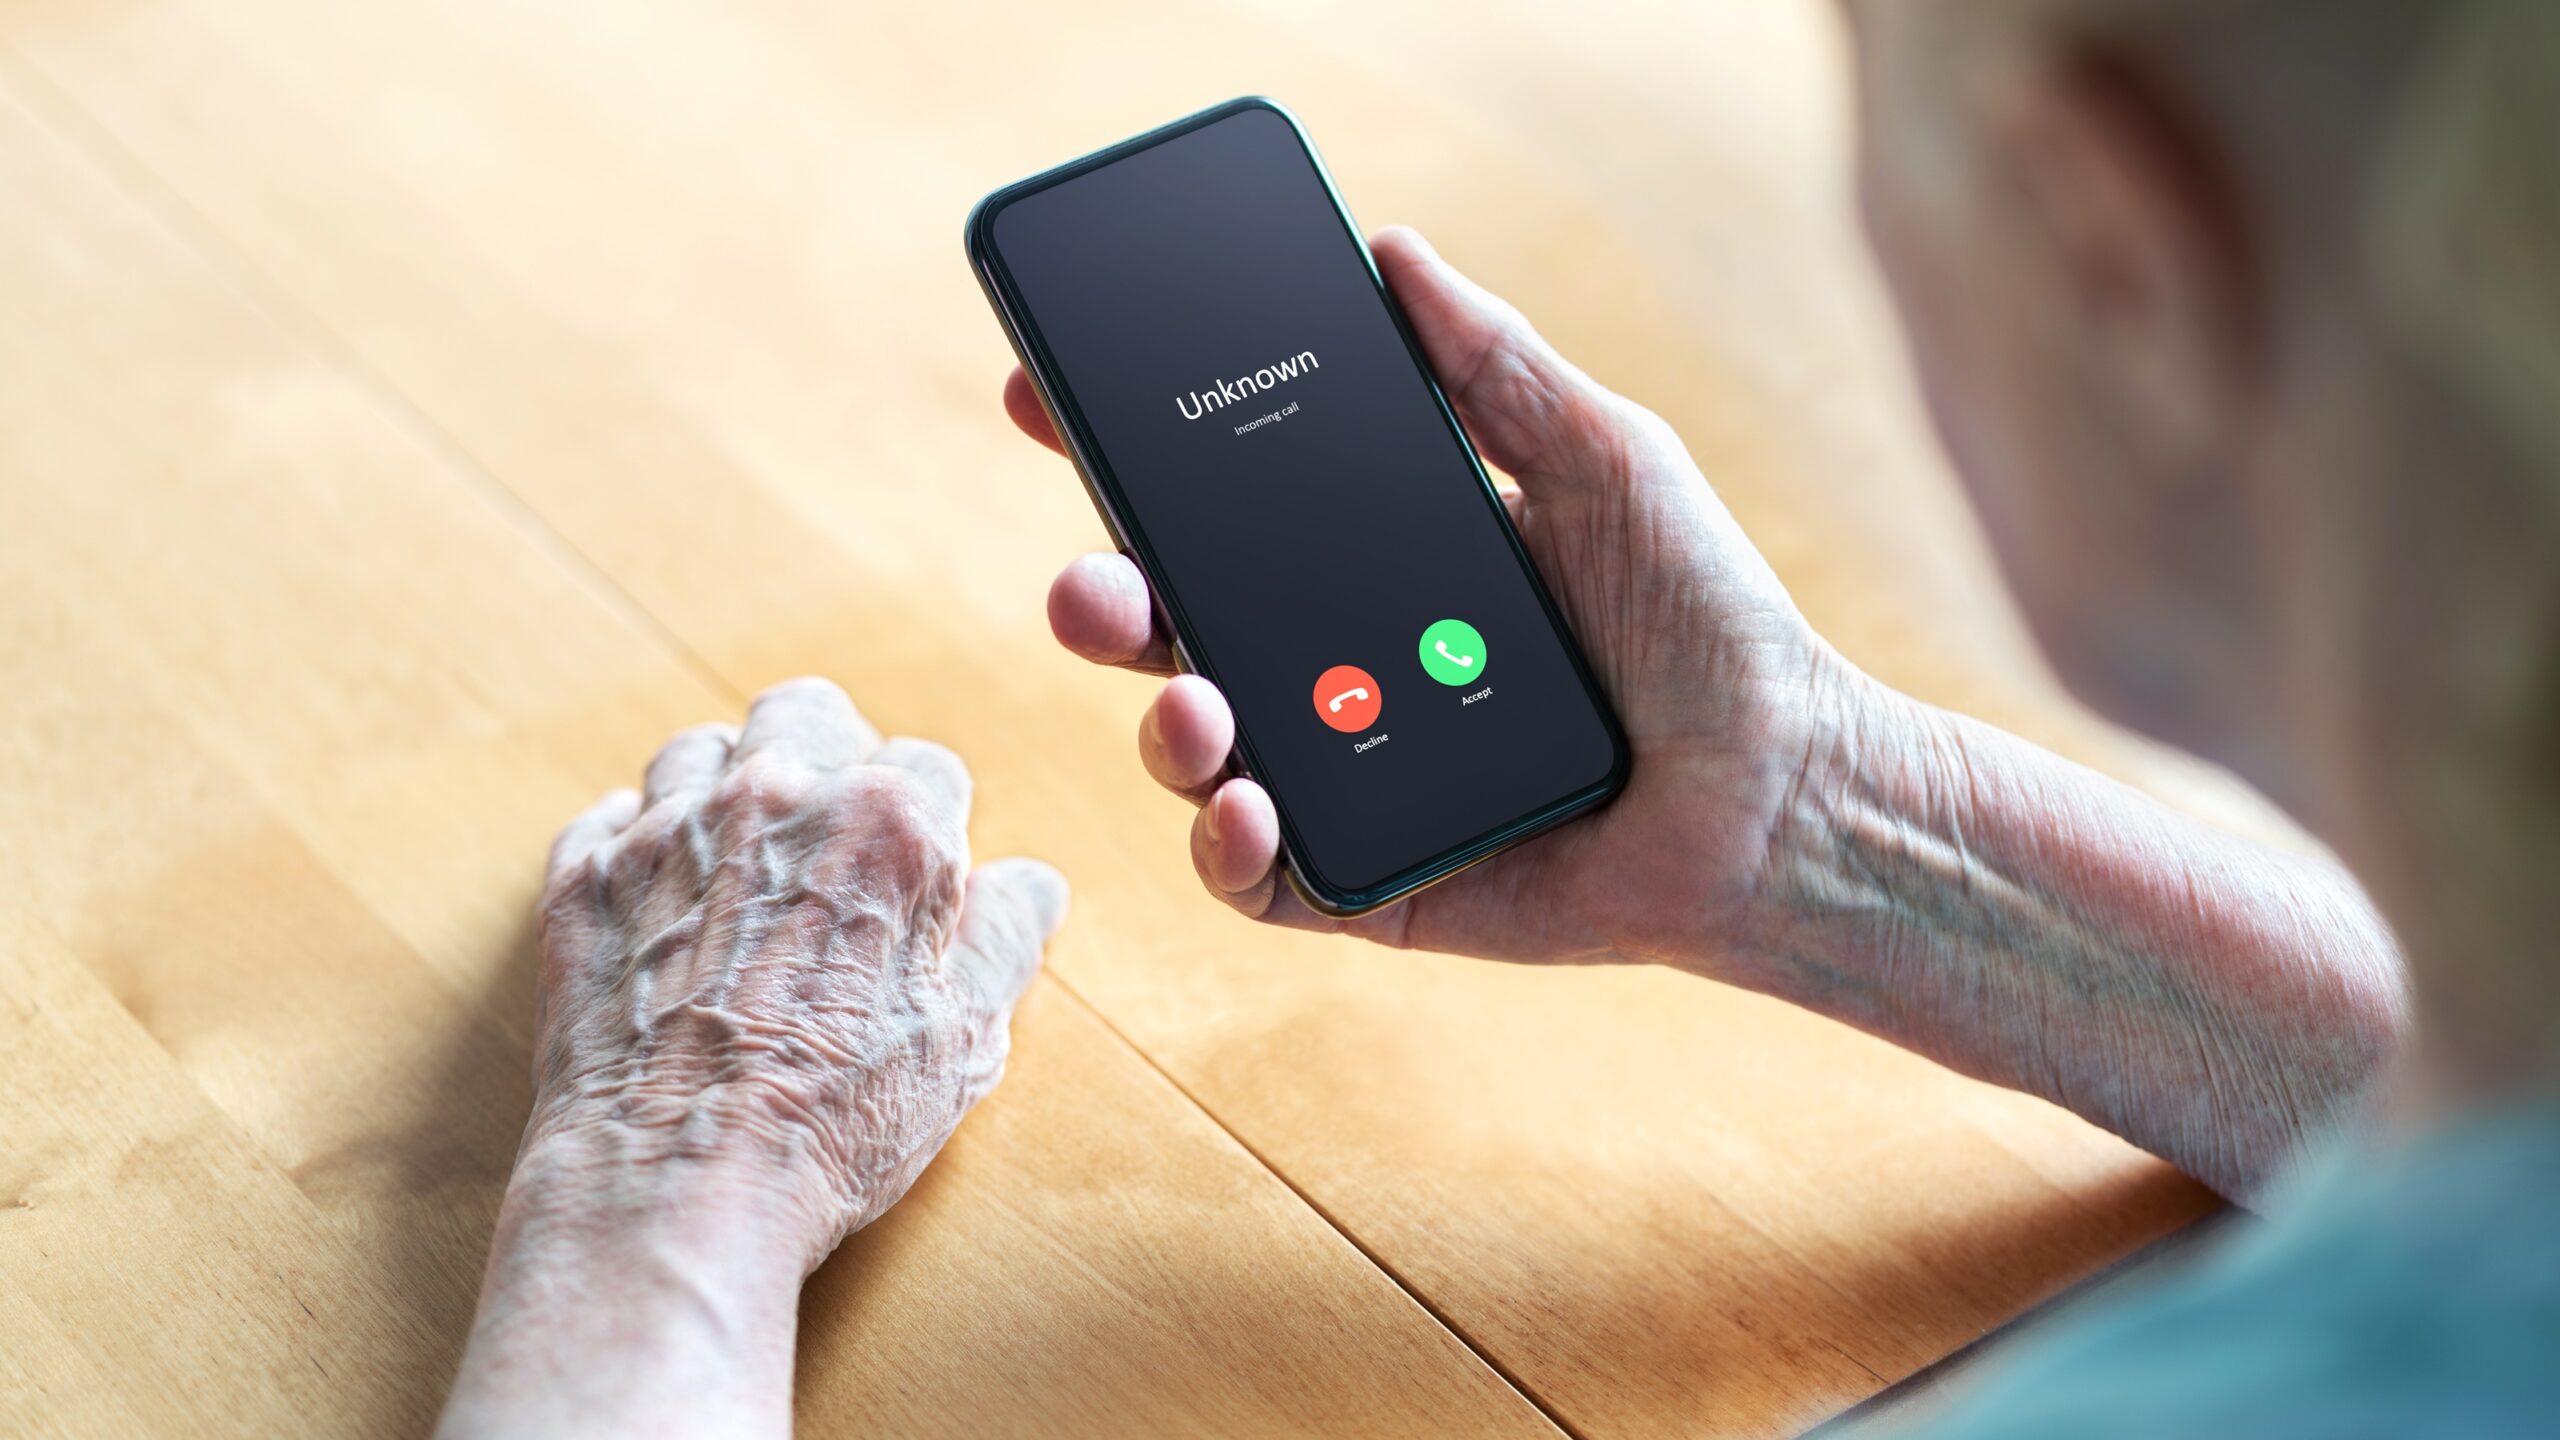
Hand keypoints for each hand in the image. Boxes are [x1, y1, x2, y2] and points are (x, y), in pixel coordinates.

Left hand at [528, 675, 1065, 1257]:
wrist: (676, 1182)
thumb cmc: (832, 1118)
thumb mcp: (966, 1035)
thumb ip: (1005, 935)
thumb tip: (1027, 884)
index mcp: (886, 825)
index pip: (930, 768)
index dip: (933, 827)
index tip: (919, 879)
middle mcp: (775, 799)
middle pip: (808, 714)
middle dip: (829, 757)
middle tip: (830, 838)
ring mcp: (667, 830)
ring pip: (701, 750)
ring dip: (728, 790)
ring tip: (742, 865)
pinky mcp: (584, 878)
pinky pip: (610, 814)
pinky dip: (638, 842)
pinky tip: (662, 898)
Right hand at [1010, 226, 1874, 970]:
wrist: (1786, 793)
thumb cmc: (1709, 627)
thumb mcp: (1606, 462)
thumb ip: (1496, 366)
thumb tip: (1390, 248)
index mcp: (1375, 565)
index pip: (1218, 509)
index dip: (1121, 462)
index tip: (1046, 400)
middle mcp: (1338, 668)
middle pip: (1173, 631)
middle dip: (1102, 601)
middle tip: (1094, 582)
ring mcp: (1344, 777)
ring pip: (1194, 753)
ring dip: (1163, 725)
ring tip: (1197, 703)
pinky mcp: (1369, 885)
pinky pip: (1256, 878)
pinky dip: (1227, 847)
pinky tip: (1246, 806)